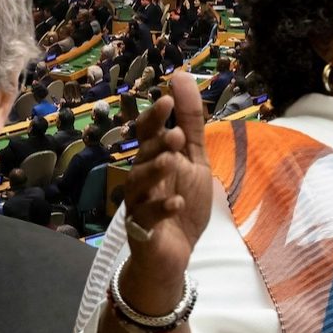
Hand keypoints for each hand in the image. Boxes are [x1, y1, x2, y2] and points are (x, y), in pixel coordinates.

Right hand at [119, 69, 212, 306]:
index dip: (155, 117)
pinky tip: (176, 202)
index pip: (147, 134)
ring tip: (172, 161)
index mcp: (153, 160)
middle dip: (156, 144)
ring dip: (155, 171)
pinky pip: (147, 217)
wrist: (174, 255)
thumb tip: (182, 77)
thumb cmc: (181, 204)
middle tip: (176, 135)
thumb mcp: (194, 161)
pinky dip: (161, 209)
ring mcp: (138, 204)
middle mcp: (141, 179)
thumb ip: (190, 123)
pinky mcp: (143, 231)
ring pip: (139, 184)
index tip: (167, 100)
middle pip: (142, 156)